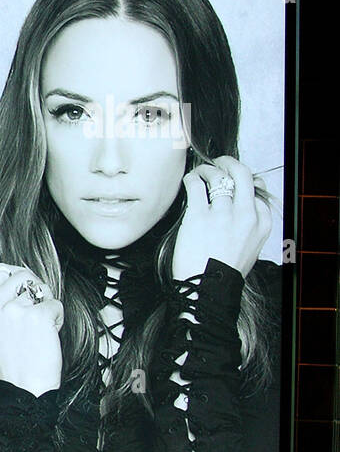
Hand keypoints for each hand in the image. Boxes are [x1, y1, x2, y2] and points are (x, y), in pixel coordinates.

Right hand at [0, 263, 64, 397]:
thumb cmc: (9, 355)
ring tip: (37, 329)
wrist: (23, 384)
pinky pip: (55, 303)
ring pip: (41, 289)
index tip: (20, 293)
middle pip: (22, 275)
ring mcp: (13, 310)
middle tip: (32, 313)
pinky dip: (57, 318)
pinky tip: (46, 335)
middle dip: (34, 290)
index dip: (14, 278)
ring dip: (45, 306)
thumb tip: (10, 270)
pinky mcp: (36, 316)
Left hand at [172, 155, 271, 280]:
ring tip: (199, 173)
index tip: (231, 182)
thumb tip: (242, 206)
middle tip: (218, 163)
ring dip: (207, 169)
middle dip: (229, 163)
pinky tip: (188, 181)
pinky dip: (192, 178)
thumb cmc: (223, 272)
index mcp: (261, 222)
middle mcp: (246, 214)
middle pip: (242, 174)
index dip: (242, 182)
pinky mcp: (199, 216)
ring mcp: (223, 214)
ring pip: (218, 176)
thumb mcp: (249, 248)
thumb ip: (249, 226)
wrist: (208, 289)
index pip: (256, 189)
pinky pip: (196, 185)